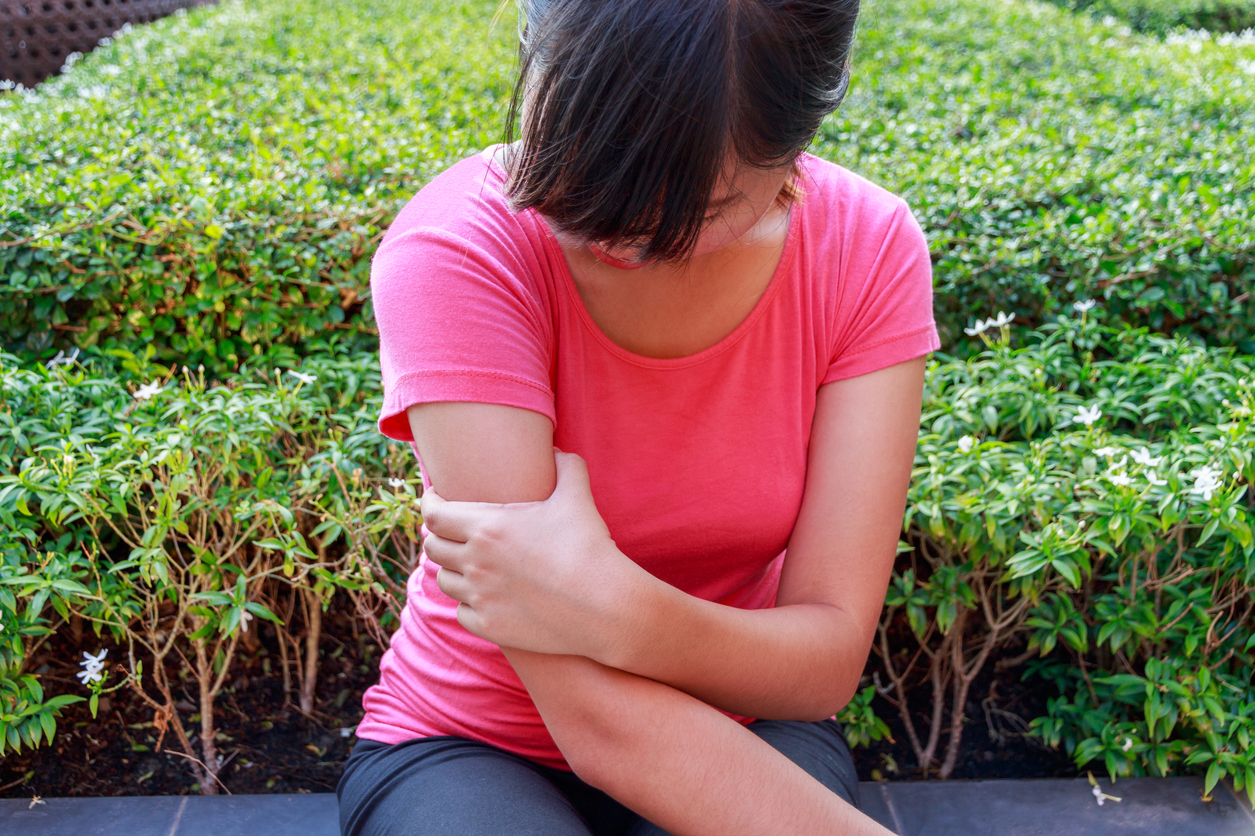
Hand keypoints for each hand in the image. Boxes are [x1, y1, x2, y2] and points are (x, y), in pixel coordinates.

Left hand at [420, 449, 647, 658]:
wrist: (605, 608)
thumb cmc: (589, 548)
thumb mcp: (577, 499)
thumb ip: (566, 467)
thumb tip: (558, 452)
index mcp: (487, 528)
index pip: (434, 513)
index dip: (429, 502)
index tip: (435, 497)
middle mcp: (475, 562)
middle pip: (433, 547)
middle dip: (440, 536)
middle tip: (454, 531)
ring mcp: (480, 597)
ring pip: (444, 580)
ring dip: (453, 569)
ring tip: (468, 563)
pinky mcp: (490, 626)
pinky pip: (462, 611)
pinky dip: (469, 601)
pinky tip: (485, 594)